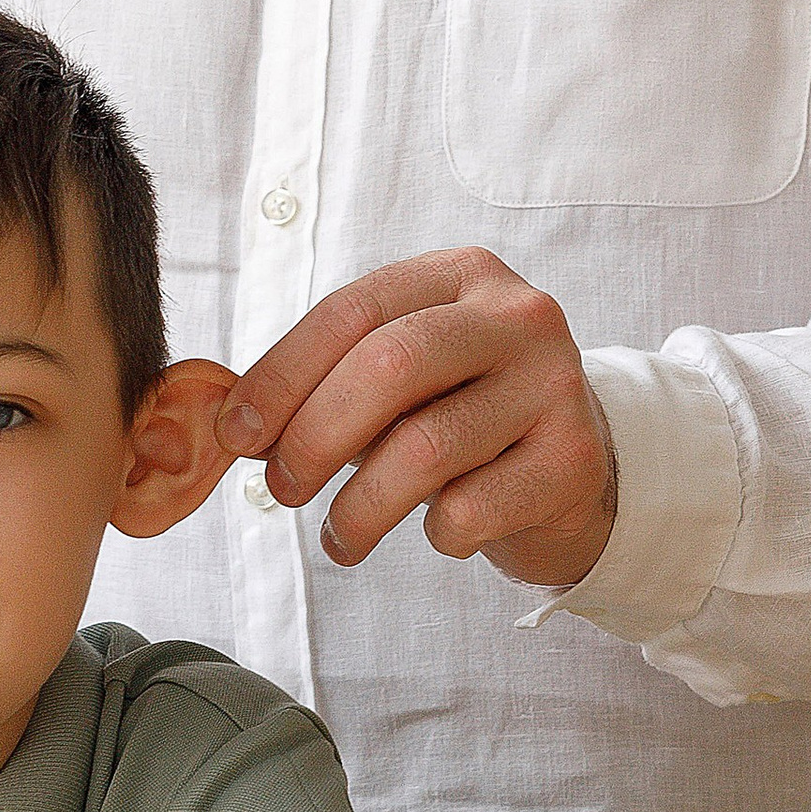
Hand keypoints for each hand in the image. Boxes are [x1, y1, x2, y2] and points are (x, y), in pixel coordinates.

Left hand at [215, 250, 617, 588]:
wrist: (574, 469)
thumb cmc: (463, 416)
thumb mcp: (400, 381)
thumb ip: (327, 385)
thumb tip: (236, 425)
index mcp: (462, 275)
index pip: (353, 309)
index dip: (282, 373)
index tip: (237, 434)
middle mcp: (518, 317)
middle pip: (389, 365)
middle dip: (314, 436)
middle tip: (283, 490)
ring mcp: (555, 385)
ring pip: (426, 448)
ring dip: (360, 507)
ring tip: (342, 536)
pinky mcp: (574, 460)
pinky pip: (472, 508)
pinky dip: (435, 534)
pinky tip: (435, 532)